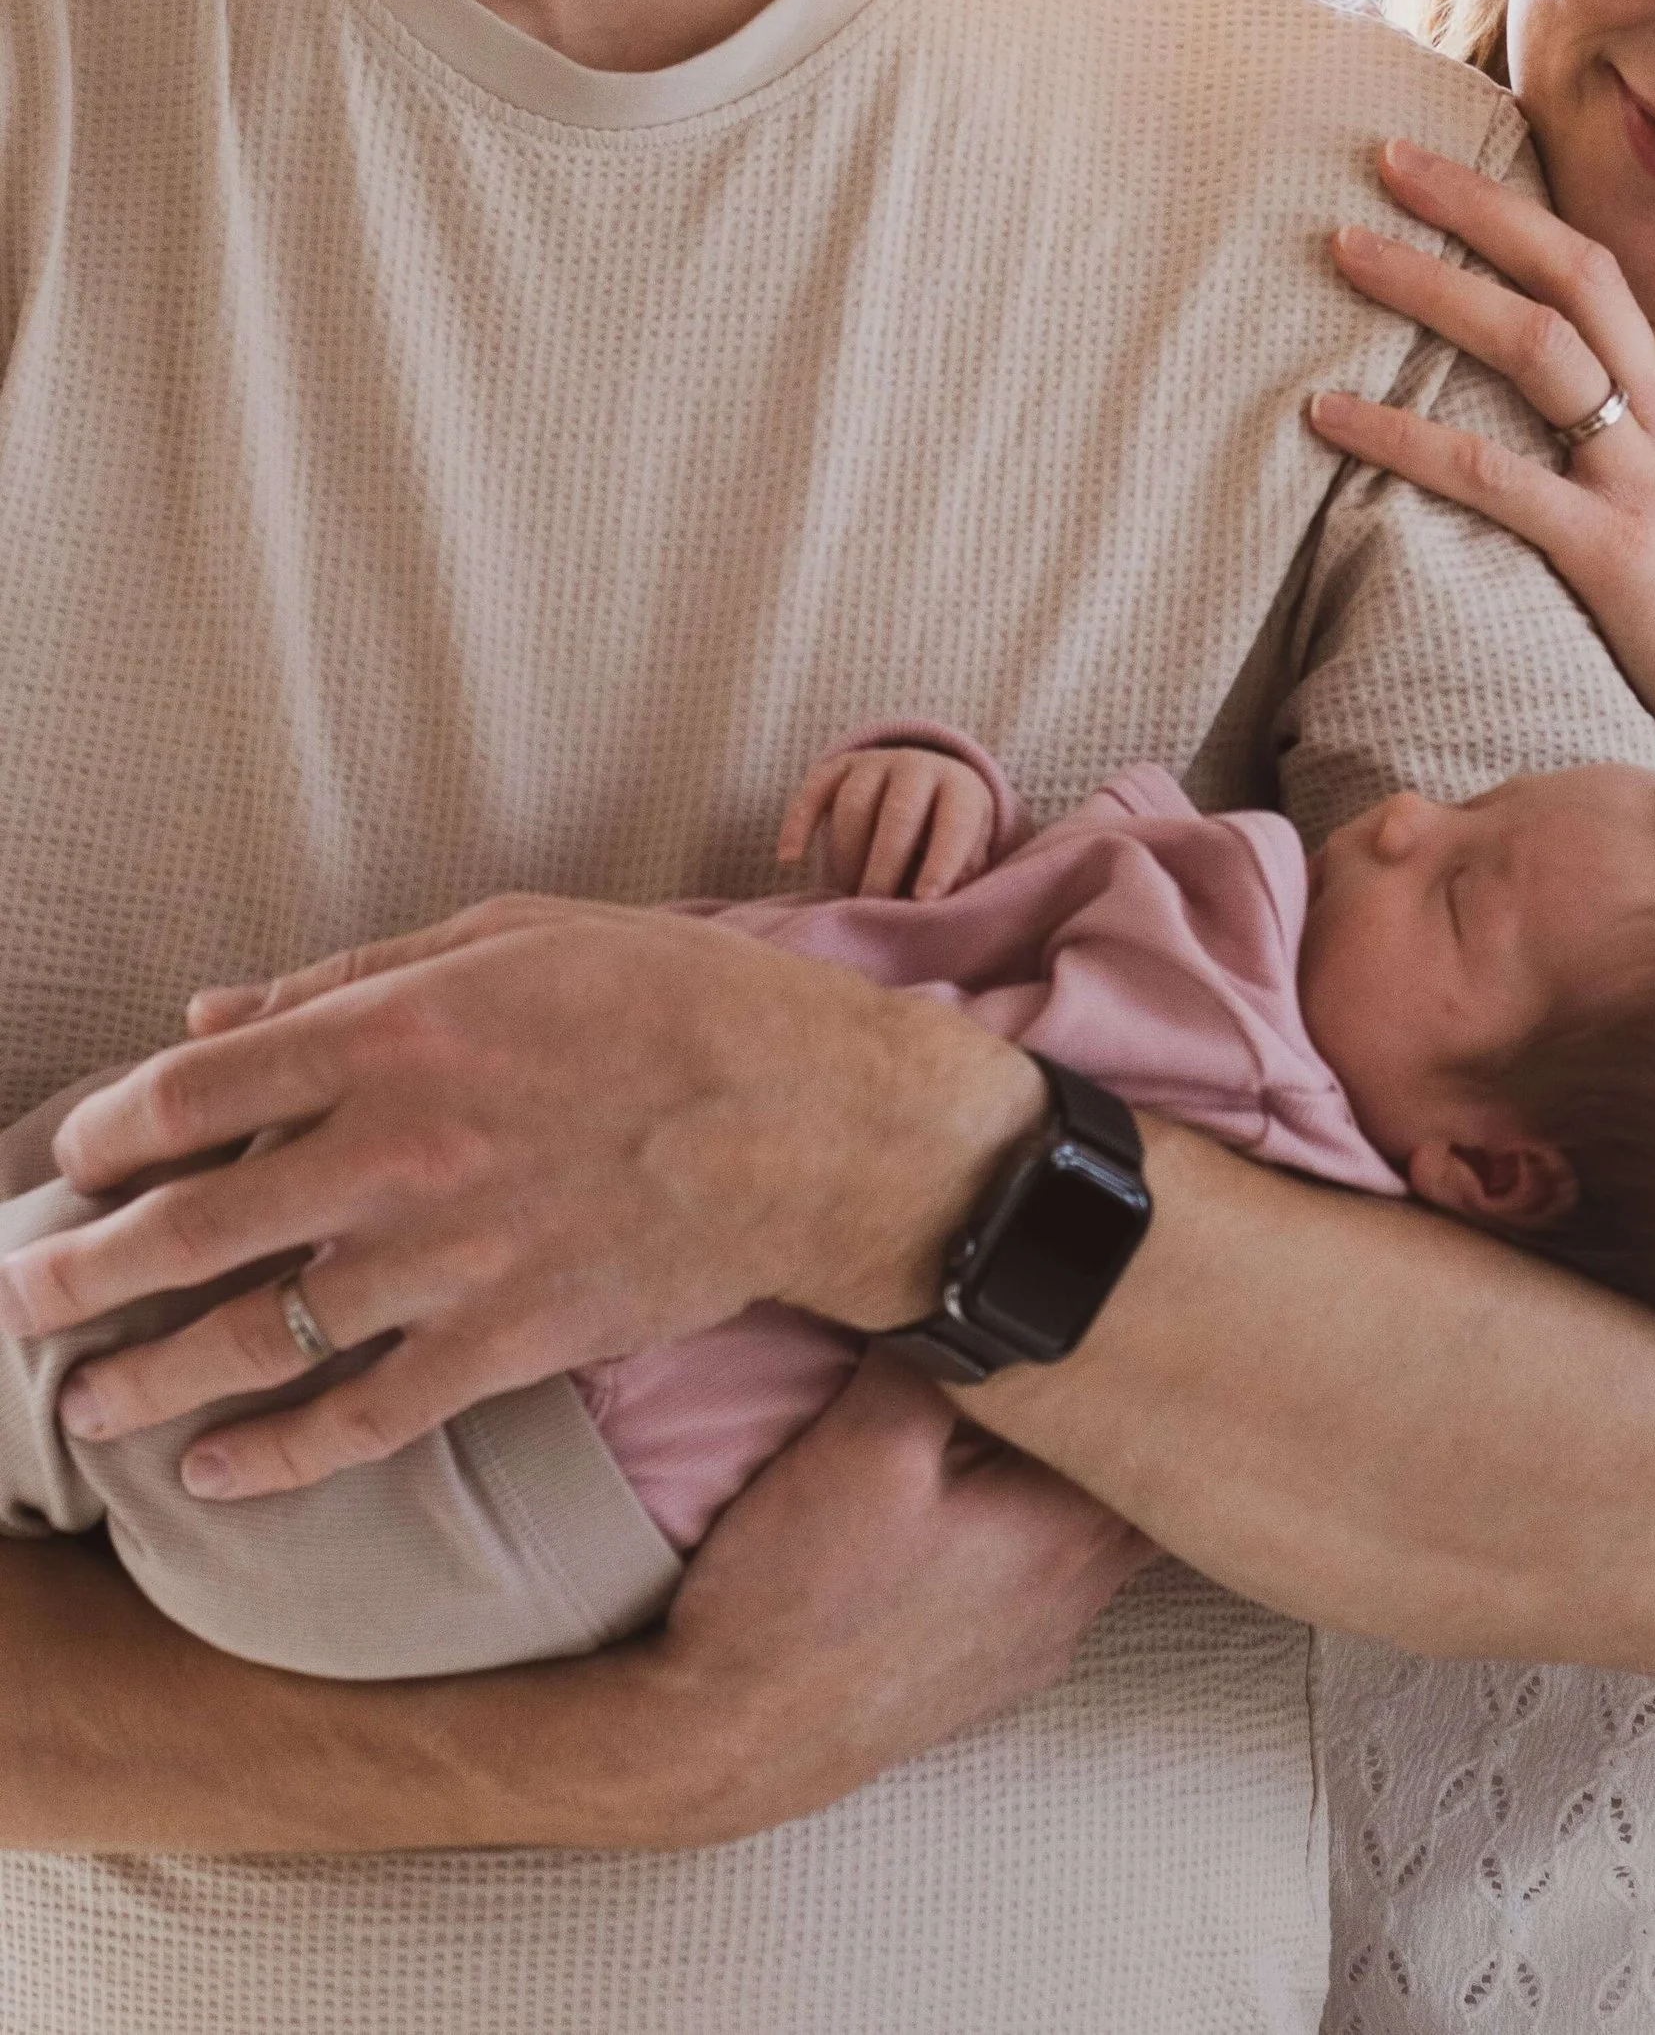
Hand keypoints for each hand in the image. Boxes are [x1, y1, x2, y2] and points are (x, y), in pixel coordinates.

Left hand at [0, 895, 1043, 1499]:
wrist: (817, 1120)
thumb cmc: (672, 1000)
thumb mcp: (513, 936)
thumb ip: (354, 974)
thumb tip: (211, 1016)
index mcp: (398, 1027)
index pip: (198, 1092)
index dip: (113, 1132)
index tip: (77, 1159)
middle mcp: (402, 1145)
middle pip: (192, 1227)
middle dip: (83, 1274)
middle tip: (22, 1303)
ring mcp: (451, 1255)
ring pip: (258, 1336)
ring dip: (151, 1378)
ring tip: (87, 1405)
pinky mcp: (508, 1342)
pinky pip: (365, 1416)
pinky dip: (278, 1456)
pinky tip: (214, 1475)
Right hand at [636, 1356, 1150, 1843]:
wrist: (722, 1741)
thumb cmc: (799, 1598)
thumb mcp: (868, 1439)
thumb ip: (946, 1356)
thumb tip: (984, 1293)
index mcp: (1073, 1536)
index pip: (1162, 1433)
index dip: (1152, 1362)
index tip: (1127, 1310)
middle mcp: (1075, 1599)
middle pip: (1137, 1485)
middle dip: (1115, 1416)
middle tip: (1085, 1343)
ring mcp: (1032, 1644)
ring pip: (1089, 1532)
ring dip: (1063, 1473)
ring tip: (1018, 1411)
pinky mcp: (982, 1669)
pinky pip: (1037, 1573)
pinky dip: (1024, 1524)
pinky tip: (964, 1499)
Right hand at [780, 744, 999, 899]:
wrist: (926, 780)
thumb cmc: (947, 837)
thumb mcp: (968, 854)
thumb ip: (958, 880)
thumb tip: (938, 914)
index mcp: (960, 790)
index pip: (954, 824)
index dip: (941, 862)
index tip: (923, 900)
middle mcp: (918, 767)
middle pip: (898, 814)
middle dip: (883, 867)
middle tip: (872, 906)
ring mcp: (875, 762)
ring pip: (853, 805)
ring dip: (846, 856)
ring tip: (847, 895)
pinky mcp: (838, 766)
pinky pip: (813, 790)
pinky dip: (798, 823)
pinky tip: (789, 857)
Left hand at [1310, 140, 1654, 808]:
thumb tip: (1617, 465)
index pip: (1634, 286)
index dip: (1553, 218)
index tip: (1485, 164)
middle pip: (1582, 273)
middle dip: (1484, 204)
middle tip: (1390, 156)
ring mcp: (1652, 484)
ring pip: (1538, 341)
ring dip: (1434, 283)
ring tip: (1344, 247)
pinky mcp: (1617, 555)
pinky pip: (1493, 473)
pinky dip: (1404, 431)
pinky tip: (1329, 412)